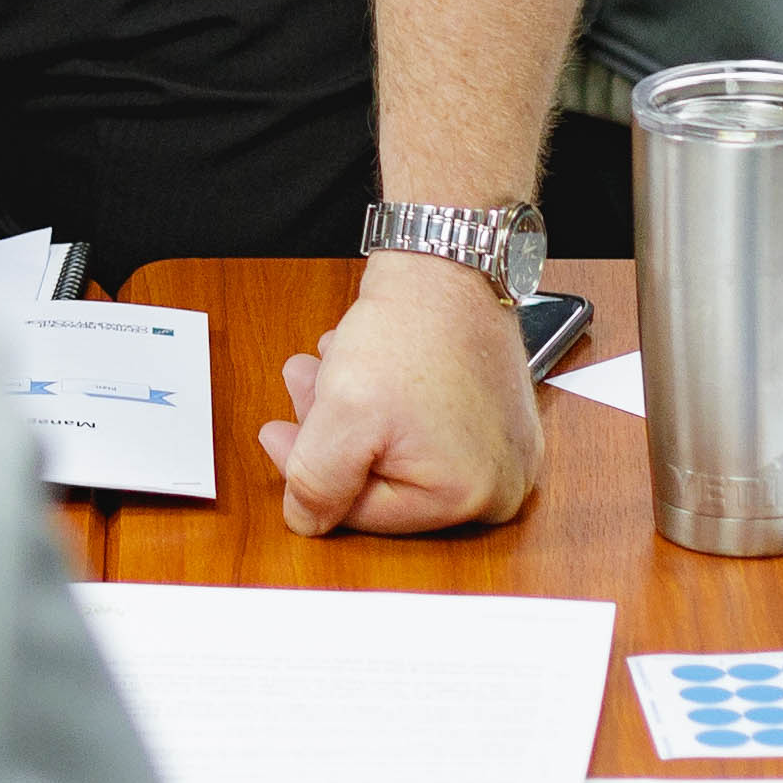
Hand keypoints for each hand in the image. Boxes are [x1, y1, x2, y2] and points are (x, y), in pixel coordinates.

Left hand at [259, 256, 543, 537]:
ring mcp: (507, 447)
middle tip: (296, 396)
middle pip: (388, 479)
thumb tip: (305, 522)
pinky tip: (360, 367)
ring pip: (403, 448)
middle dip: (329, 436)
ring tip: (322, 369)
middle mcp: (504, 483)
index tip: (275, 434)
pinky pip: (431, 426)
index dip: (310, 474)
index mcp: (473, 498)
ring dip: (352, 413)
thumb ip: (316, 482)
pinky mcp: (501, 415)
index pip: (368, 512)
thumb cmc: (411, 332)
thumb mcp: (344, 415)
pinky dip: (388, 403)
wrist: (450, 260)